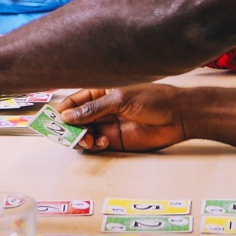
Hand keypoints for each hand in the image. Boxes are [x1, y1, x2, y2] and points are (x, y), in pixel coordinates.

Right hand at [54, 85, 188, 153]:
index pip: (75, 100)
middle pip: (76, 119)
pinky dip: (93, 145)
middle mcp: (102, 108)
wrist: (179, 115)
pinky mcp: (116, 140)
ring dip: (80, 137)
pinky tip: (100, 142)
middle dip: (69, 126)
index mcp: (102, 91)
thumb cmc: (154, 98)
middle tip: (67, 133)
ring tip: (87, 139)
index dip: (64, 109)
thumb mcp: (120, 99)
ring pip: (84, 133)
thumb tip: (67, 117)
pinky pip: (96, 145)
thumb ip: (93, 109)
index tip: (55, 118)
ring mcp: (108, 125)